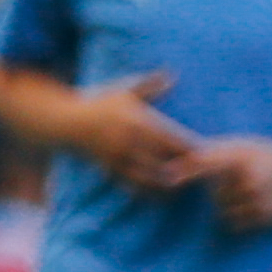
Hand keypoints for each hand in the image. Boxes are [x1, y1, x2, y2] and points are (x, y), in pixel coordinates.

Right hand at [77, 71, 199, 188]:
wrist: (65, 122)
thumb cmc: (99, 103)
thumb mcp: (124, 90)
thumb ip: (149, 85)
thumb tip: (172, 75)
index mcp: (137, 121)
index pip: (170, 138)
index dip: (189, 147)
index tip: (206, 152)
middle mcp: (129, 142)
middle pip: (163, 160)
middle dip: (183, 168)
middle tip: (203, 174)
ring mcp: (118, 157)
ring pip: (149, 177)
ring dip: (169, 184)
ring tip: (186, 188)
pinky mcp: (110, 169)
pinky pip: (132, 184)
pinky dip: (149, 191)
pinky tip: (163, 196)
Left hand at [187, 139, 271, 231]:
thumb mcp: (253, 145)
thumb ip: (222, 151)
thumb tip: (184, 157)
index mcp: (246, 155)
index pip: (208, 162)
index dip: (186, 169)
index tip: (168, 177)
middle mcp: (250, 177)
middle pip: (214, 191)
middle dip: (221, 188)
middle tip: (245, 178)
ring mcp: (258, 199)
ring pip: (222, 208)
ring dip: (229, 203)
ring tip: (253, 192)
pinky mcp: (264, 217)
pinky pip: (233, 222)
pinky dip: (238, 216)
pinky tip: (256, 204)